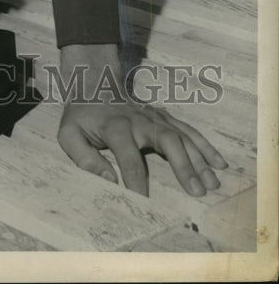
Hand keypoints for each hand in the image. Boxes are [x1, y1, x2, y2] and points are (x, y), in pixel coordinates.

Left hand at [56, 44, 227, 196]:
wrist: (92, 84)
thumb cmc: (81, 117)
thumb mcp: (69, 135)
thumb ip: (84, 158)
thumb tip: (109, 182)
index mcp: (115, 127)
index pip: (129, 157)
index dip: (136, 181)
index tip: (145, 203)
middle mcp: (139, 120)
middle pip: (166, 140)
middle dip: (182, 165)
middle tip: (196, 191)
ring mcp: (154, 117)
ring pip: (181, 135)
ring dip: (198, 159)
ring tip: (212, 184)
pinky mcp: (163, 117)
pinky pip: (187, 130)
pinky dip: (204, 145)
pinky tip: (218, 163)